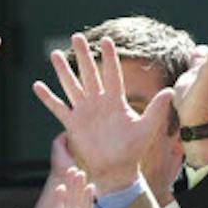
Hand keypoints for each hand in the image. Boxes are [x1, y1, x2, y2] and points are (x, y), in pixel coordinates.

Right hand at [34, 34, 172, 193]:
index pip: (112, 74)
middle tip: (76, 36)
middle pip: (89, 74)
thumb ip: (156, 109)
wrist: (117, 170)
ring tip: (56, 54)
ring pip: (72, 86)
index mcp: (116, 101)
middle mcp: (99, 102)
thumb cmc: (133, 150)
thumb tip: (170, 91)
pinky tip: (37, 86)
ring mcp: (84, 112)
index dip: (109, 57)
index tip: (106, 39)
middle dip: (83, 56)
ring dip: (63, 71)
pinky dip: (48, 98)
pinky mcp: (73, 124)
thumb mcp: (147, 128)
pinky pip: (58, 108)